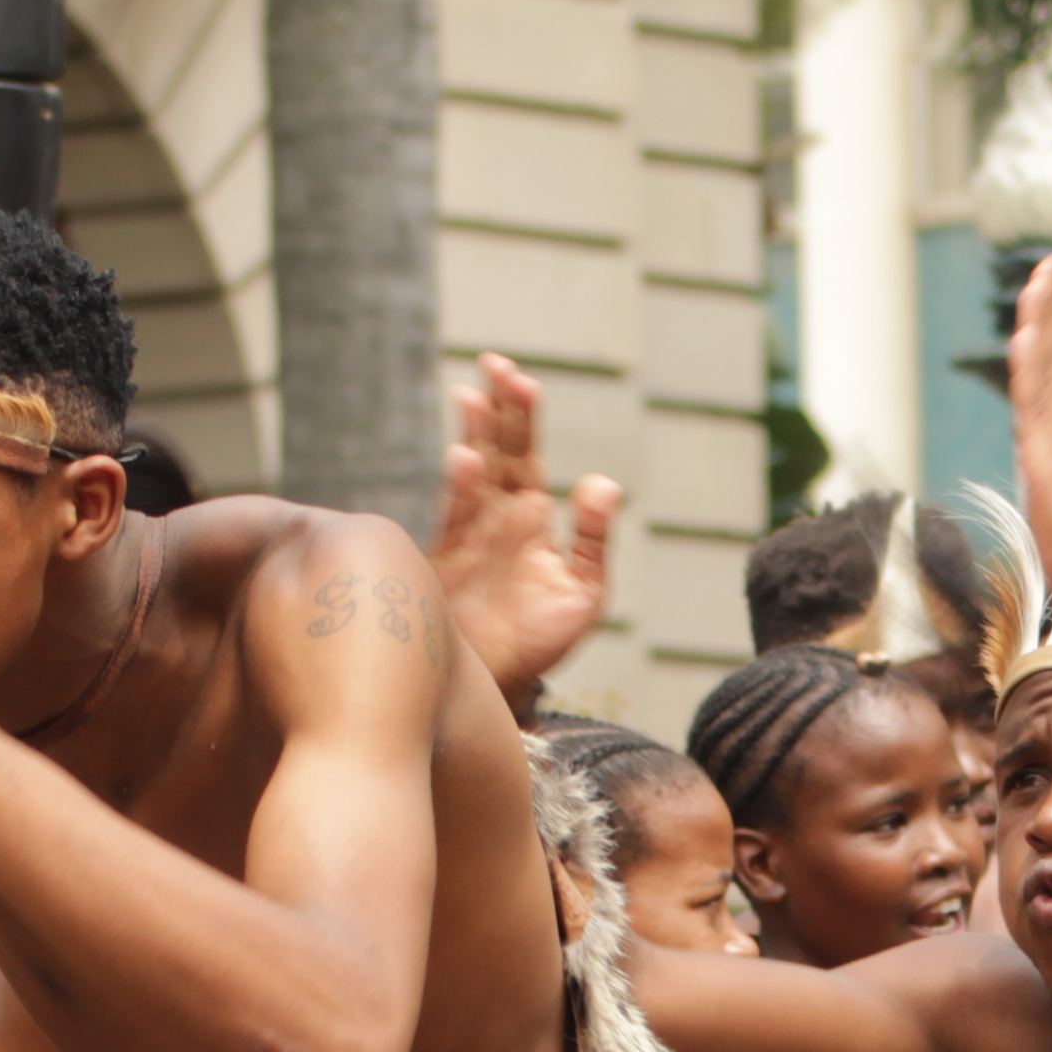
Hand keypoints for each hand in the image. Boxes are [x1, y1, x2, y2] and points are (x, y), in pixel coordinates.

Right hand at [435, 356, 621, 706]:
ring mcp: (469, 534)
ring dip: (476, 436)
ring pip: (474, 473)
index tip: (522, 380)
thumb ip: (594, 539)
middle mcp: (498, 517)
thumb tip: (605, 483)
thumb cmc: (542, 640)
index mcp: (532, 518)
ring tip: (476, 397)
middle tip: (497, 366)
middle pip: (499, 451)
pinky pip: (457, 515)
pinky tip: (467, 460)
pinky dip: (463, 487)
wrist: (501, 685)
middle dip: (499, 409)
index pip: (527, 455)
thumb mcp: (583, 591)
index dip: (523, 417)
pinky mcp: (447, 558)